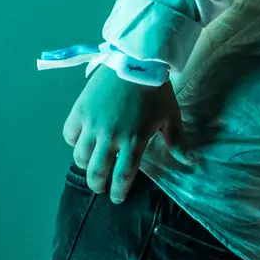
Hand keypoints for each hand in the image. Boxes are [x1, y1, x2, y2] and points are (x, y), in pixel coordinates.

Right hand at [62, 67, 185, 203]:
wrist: (136, 62)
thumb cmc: (156, 92)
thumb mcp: (171, 117)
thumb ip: (177, 141)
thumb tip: (189, 162)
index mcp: (133, 141)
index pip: (123, 176)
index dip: (119, 191)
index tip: (117, 198)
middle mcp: (109, 137)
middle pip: (96, 172)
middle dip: (97, 184)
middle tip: (100, 186)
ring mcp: (92, 125)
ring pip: (80, 156)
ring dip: (85, 164)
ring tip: (91, 164)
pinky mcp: (79, 112)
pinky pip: (70, 135)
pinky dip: (74, 141)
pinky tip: (81, 141)